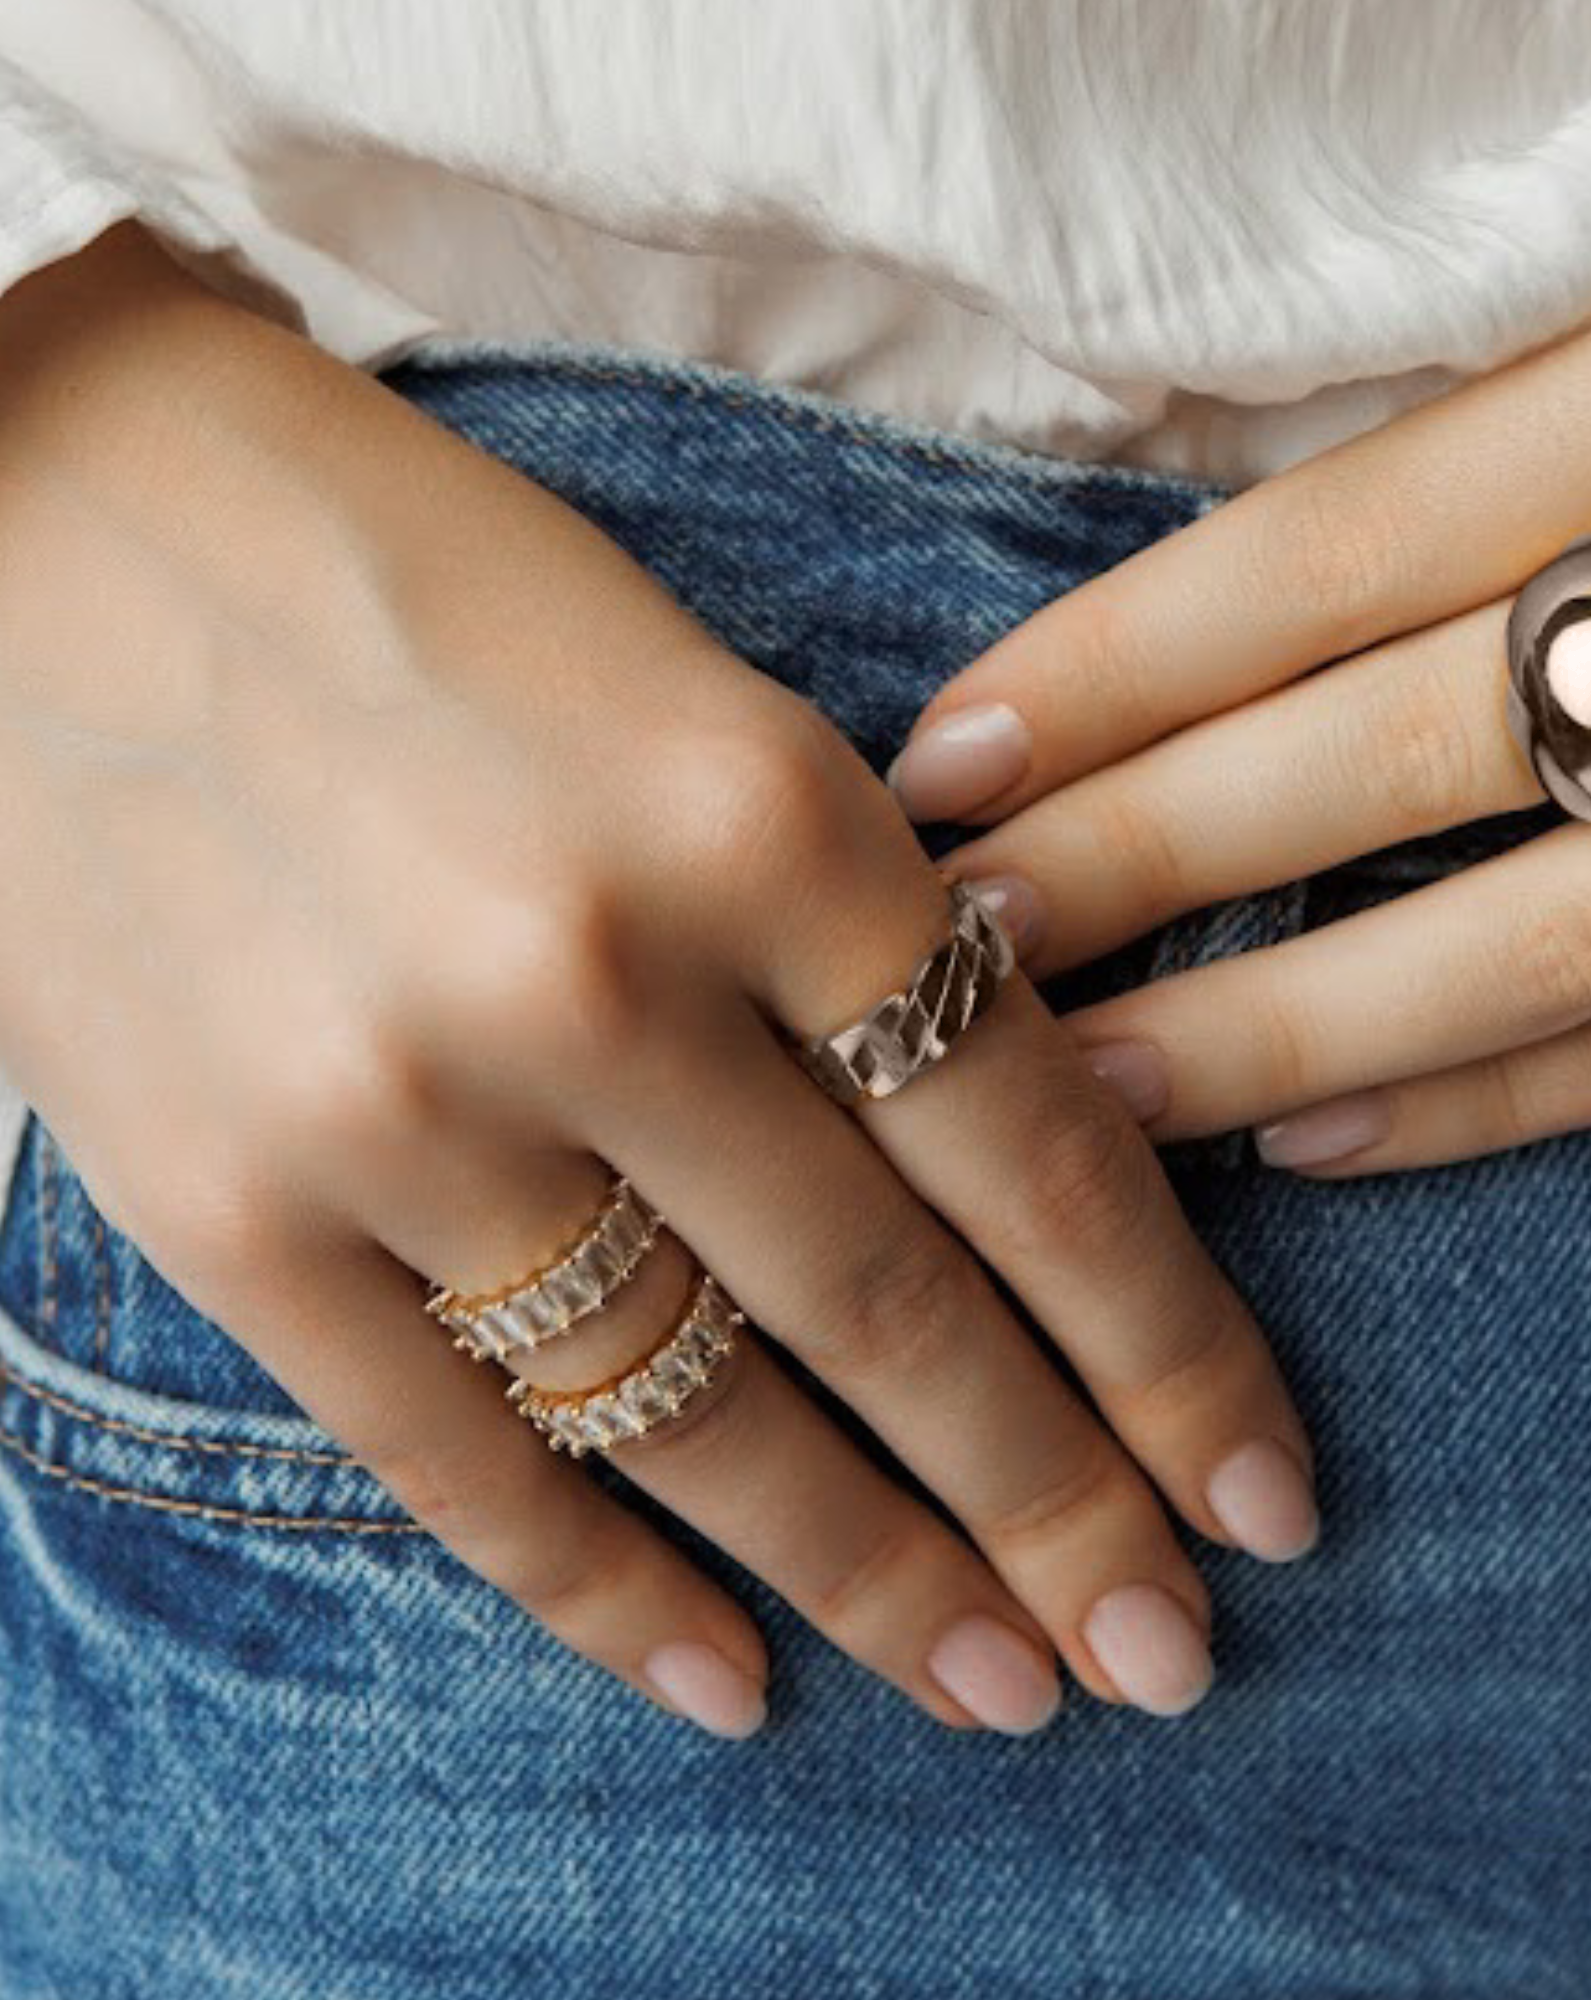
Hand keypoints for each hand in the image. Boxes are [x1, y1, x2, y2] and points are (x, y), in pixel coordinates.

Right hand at [0, 222, 1312, 1740]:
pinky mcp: (227, 1204)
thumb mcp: (685, 690)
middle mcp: (596, 978)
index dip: (1168, 1349)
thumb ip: (835, 916)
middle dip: (1055, 1509)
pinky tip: (721, 1684)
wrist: (37, 518)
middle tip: (1164, 1653)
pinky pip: (453, 1451)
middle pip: (891, 1315)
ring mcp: (399, 1110)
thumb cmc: (401, 580)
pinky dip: (599, 1592)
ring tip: (992, 1686)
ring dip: (866, 1577)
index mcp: (754, 808)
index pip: (1031, 1146)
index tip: (1252, 1487)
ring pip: (692, 1417)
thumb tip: (985, 1142)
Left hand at [889, 318, 1590, 1177]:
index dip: (1115, 672)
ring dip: (1269, 1023)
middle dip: (1147, 856)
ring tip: (1083, 1085)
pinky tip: (1299, 1148)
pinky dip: (1465, 1103)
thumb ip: (1425, 481)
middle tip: (960, 936)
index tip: (935, 766)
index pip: (1328, 561)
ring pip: (1501, 937)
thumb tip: (1146, 635)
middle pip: (1378, 754)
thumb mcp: (1577, 388)